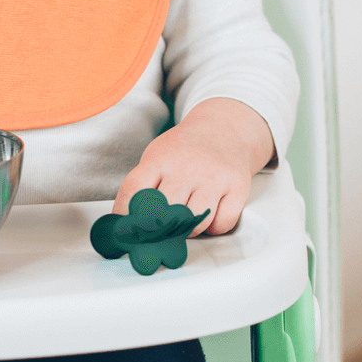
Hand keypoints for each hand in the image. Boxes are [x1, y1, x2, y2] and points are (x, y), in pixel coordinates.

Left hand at [112, 98, 274, 235]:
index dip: (125, 216)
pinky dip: (213, 227)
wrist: (221, 129)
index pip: (134, 191)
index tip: (125, 231)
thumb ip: (141, 186)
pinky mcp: (237, 187)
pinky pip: (221, 224)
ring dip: (188, 229)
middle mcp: (186, 167)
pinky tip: (208, 213)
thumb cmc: (183, 150)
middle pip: (165, 214)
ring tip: (186, 215)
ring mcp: (214, 177)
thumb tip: (124, 223)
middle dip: (160, 228)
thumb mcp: (156, 157)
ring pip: (195, 223)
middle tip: (160, 229)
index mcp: (159, 159)